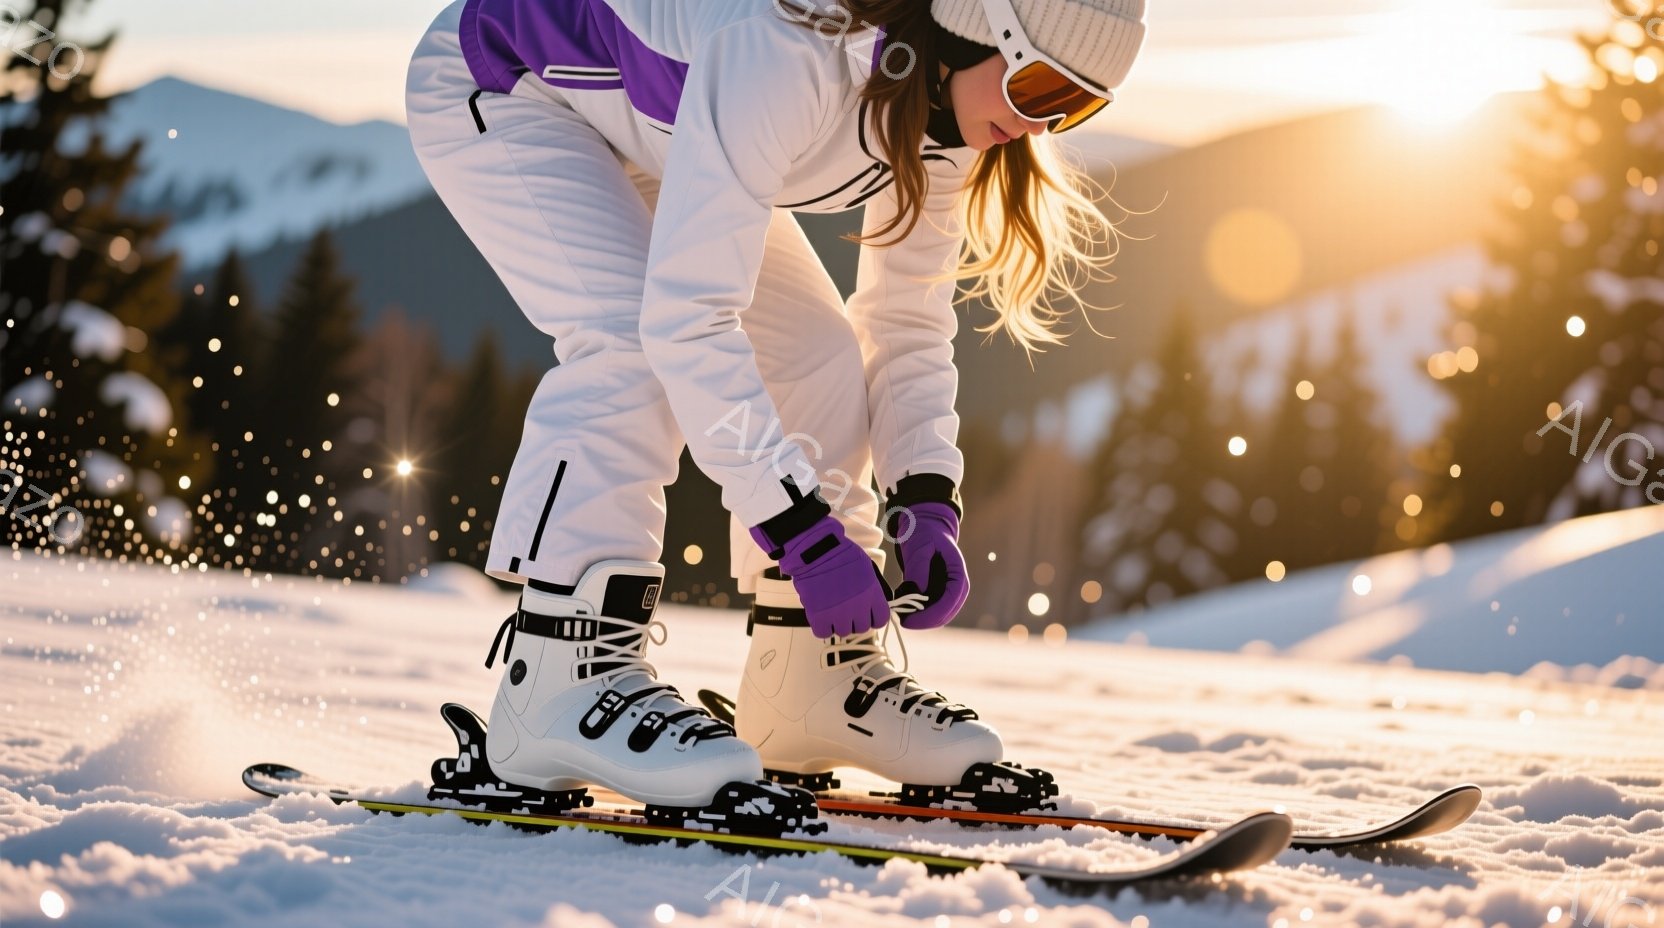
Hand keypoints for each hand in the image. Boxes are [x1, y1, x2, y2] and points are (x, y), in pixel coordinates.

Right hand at [751, 514, 889, 638]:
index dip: (874, 618)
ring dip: (838, 623)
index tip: (867, 614)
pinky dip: (822, 627)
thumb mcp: (866, 568)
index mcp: (872, 594)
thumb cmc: (840, 553)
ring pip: (843, 632)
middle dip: (854, 620)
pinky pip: (824, 633)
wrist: (816, 550)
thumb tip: (871, 602)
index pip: (881, 619)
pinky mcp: (819, 616)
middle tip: (846, 610)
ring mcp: (839, 613)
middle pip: (861, 627)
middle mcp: (858, 607)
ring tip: (831, 610)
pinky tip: (821, 616)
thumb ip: (871, 588)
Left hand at [887, 501, 968, 629]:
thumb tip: (918, 591)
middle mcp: (957, 585)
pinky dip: (918, 613)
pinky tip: (903, 605)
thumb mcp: (919, 545)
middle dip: (925, 620)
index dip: (934, 613)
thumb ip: (919, 566)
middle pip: (947, 612)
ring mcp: (948, 590)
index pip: (952, 598)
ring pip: (939, 615)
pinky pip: (931, 610)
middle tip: (901, 620)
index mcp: (957, 571)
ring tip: (900, 612)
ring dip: (921, 619)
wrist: (925, 526)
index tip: (912, 620)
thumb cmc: (923, 533)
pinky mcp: (938, 593)